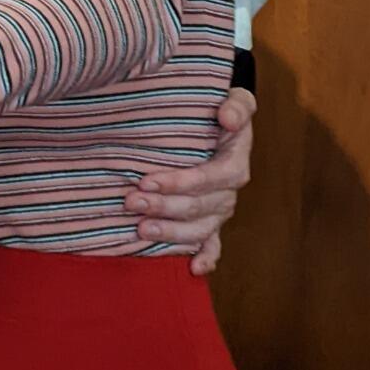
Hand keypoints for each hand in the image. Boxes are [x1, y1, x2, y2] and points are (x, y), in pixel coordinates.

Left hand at [123, 86, 255, 277]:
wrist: (219, 124)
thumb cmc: (223, 110)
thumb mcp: (237, 100)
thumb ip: (237, 106)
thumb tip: (227, 117)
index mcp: (234, 163)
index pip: (210, 178)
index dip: (179, 182)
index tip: (146, 180)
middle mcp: (228, 192)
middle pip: (198, 206)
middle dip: (163, 207)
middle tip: (131, 202)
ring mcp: (219, 211)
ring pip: (199, 229)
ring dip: (171, 233)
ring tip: (141, 230)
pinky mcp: (210, 223)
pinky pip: (212, 245)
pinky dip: (205, 258)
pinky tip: (193, 269)